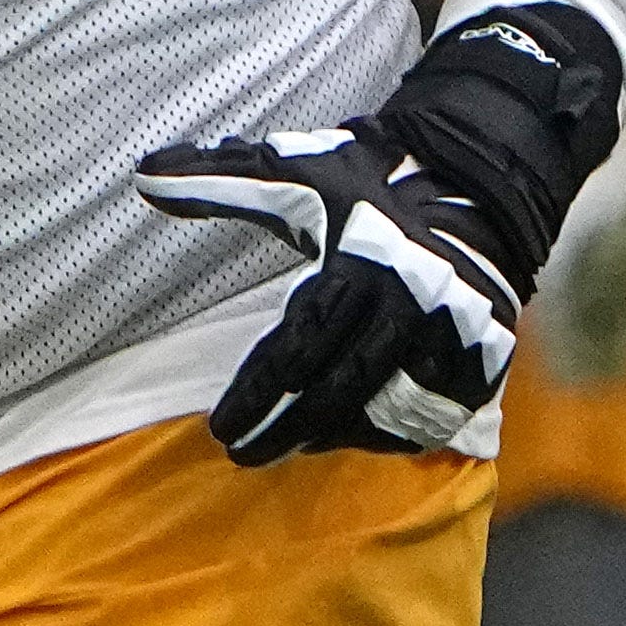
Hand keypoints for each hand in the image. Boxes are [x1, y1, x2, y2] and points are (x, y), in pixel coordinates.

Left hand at [135, 0, 619, 467]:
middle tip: (241, 453)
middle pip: (336, 390)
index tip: (218, 428)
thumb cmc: (368, 192)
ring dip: (329, 437)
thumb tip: (144, 173)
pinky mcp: (481, 366)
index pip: (299, 343)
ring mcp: (451, 339)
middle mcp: (411, 304)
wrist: (475, 196)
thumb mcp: (297, 173)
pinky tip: (346, 438)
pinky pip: (427, 421)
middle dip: (283, 429)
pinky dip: (384, 436)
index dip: (255, 392)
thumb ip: (220, 180)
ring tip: (287, 447)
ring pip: (382, 412)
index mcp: (364, 261)